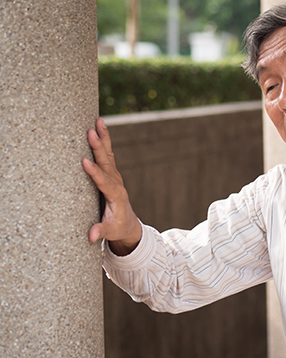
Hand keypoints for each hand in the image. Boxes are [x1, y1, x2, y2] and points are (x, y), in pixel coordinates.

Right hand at [83, 118, 141, 255]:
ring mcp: (115, 176)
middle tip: (90, 132)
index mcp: (116, 196)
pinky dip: (103, 141)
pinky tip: (98, 127)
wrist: (128, 223)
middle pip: (107, 163)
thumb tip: (92, 236)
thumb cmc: (117, 227)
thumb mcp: (111, 232)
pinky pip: (106, 154)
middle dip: (98, 148)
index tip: (84, 162)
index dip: (95, 173)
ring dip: (103, 138)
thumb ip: (102, 231)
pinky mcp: (111, 173)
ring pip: (108, 154)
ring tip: (98, 121)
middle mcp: (117, 183)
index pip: (104, 182)